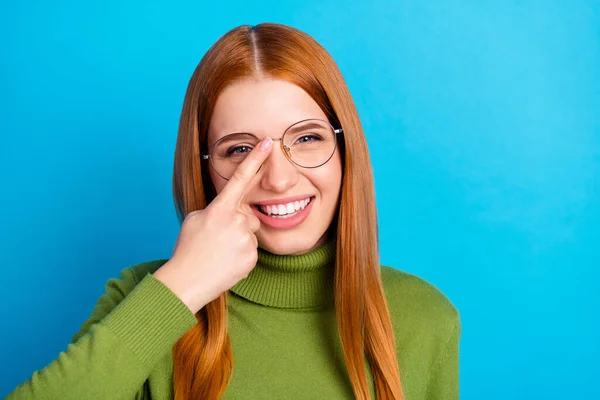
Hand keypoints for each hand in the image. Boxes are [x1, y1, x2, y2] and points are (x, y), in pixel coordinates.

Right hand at [153, 138, 272, 312]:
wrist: (187, 282)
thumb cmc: (187, 249)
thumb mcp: (195, 220)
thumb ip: (216, 210)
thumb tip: (230, 212)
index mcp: (220, 208)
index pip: (240, 178)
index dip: (255, 159)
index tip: (267, 142)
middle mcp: (237, 221)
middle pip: (248, 215)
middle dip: (238, 224)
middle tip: (217, 240)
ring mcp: (246, 240)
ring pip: (249, 235)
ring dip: (238, 242)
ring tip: (219, 254)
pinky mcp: (252, 257)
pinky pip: (250, 251)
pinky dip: (240, 257)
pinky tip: (226, 263)